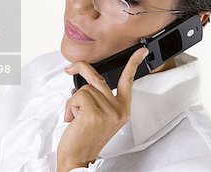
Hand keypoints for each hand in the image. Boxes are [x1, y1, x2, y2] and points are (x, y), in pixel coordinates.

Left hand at [56, 47, 148, 171]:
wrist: (78, 159)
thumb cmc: (85, 138)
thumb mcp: (98, 116)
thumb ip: (99, 98)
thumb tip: (84, 79)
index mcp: (122, 109)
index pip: (127, 81)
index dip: (133, 64)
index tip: (141, 51)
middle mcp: (119, 110)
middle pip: (97, 78)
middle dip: (80, 70)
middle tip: (69, 69)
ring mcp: (108, 112)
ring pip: (84, 88)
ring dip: (73, 101)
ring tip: (76, 118)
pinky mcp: (95, 114)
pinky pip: (77, 96)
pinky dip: (69, 107)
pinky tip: (73, 121)